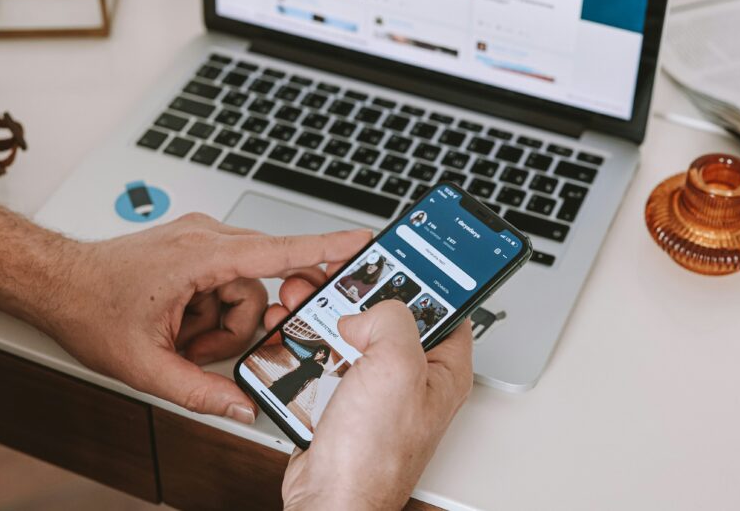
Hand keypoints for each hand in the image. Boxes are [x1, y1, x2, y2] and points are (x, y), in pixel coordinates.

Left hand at [35, 213, 370, 423]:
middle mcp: (206, 238)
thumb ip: (200, 392)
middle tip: (199, 347)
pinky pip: (225, 283)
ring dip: (219, 323)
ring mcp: (200, 241)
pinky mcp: (194, 248)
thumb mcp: (145, 363)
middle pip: (259, 286)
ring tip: (179, 338)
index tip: (363, 242)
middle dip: (238, 326)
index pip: (279, 251)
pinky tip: (178, 324)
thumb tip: (241, 408)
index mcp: (201, 255)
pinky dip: (209, 311)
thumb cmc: (89, 305)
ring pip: (243, 289)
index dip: (326, 247)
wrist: (55, 281)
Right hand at [266, 277, 473, 510]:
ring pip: (351, 335)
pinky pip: (324, 361)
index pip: (445, 305)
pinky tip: (293, 336)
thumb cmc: (372, 456)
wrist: (329, 502)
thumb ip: (392, 319)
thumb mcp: (397, 367)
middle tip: (336, 277)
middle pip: (388, 315)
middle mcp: (410, 378)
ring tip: (304, 300)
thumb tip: (368, 311)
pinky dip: (305, 346)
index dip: (423, 276)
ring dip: (324, 315)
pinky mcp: (341, 402)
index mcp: (442, 368)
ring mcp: (374, 391)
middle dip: (358, 293)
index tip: (400, 254)